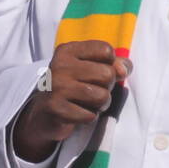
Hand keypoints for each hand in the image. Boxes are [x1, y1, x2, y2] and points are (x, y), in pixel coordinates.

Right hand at [13, 41, 132, 161]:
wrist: (44, 112)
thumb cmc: (74, 85)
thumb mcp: (91, 67)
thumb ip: (113, 64)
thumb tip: (124, 70)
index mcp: (68, 50)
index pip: (106, 50)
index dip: (110, 64)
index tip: (98, 70)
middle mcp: (60, 65)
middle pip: (107, 74)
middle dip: (107, 87)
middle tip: (93, 90)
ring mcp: (56, 87)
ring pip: (102, 96)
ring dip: (101, 104)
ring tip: (88, 103)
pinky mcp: (56, 108)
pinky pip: (90, 116)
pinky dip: (89, 117)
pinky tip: (78, 113)